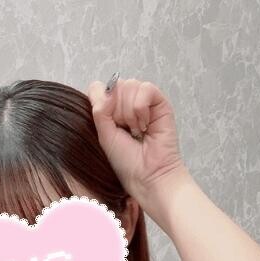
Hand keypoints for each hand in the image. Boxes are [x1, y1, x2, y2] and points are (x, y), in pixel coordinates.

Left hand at [87, 77, 189, 216]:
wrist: (148, 176)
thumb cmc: (127, 162)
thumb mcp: (104, 135)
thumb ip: (100, 110)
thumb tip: (109, 88)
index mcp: (111, 110)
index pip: (99, 88)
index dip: (101, 103)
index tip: (108, 125)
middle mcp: (127, 103)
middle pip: (115, 85)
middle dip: (116, 111)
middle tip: (125, 131)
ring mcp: (144, 101)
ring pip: (129, 85)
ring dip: (129, 112)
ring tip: (136, 131)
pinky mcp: (160, 102)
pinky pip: (146, 88)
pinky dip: (141, 108)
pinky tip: (144, 126)